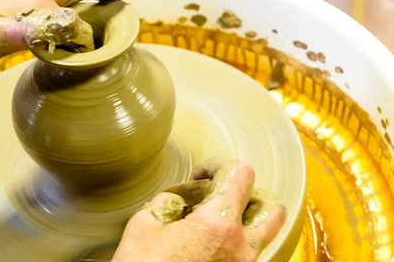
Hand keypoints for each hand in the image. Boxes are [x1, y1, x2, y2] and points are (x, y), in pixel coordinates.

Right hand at [112, 160, 285, 261]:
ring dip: (244, 220)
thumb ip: (168, 201)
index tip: (200, 175)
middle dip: (249, 194)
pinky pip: (246, 255)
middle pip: (272, 208)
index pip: (241, 173)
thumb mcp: (144, 223)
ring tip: (211, 222)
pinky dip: (233, 242)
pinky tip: (204, 244)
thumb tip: (178, 200)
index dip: (217, 164)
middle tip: (220, 196)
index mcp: (219, 224)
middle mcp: (242, 248)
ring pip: (263, 235)